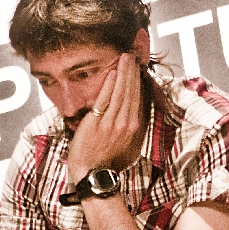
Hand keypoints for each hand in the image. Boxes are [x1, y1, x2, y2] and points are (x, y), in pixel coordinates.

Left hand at [68, 53, 141, 180]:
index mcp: (133, 127)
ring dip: (123, 74)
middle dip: (131, 72)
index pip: (137, 98)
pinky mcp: (97, 123)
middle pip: (130, 92)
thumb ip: (128, 125)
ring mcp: (111, 123)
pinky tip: (112, 73)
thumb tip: (131, 110)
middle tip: (131, 56)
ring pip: (120, 94)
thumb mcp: (124, 142)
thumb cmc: (106, 158)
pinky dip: (109, 86)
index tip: (136, 68)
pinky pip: (105, 101)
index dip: (137, 81)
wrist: (91, 173)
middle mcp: (125, 124)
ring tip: (124, 59)